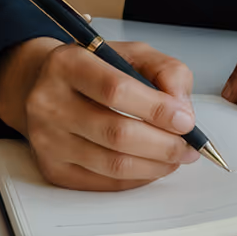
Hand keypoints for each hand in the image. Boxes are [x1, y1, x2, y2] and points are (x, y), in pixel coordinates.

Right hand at [0, 37, 198, 190]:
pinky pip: (102, 182)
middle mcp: (49, 102)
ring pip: (111, 163)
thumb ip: (167, 72)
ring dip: (155, 165)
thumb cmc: (98, 68)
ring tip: (177, 157)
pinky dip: (136, 178)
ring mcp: (47, 139)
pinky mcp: (52, 167)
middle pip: (116, 133)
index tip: (186, 121)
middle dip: (163, 144)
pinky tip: (152, 166)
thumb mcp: (135, 54)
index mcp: (69, 64)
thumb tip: (182, 109)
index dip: (157, 109)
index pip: (116, 91)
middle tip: (190, 147)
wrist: (47, 86)